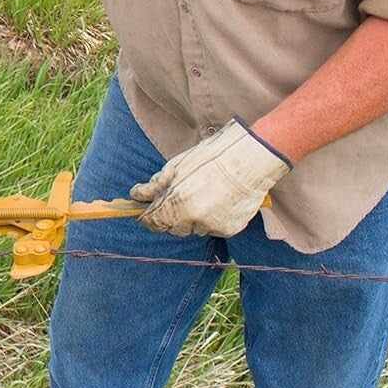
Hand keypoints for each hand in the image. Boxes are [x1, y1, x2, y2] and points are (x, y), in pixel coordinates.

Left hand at [130, 118, 290, 236]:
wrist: (250, 159)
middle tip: (181, 196)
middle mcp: (193, 218)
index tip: (148, 213)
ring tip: (204, 194)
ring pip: (193, 228)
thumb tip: (137, 195)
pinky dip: (211, 219)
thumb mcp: (177, 166)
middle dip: (172, 215)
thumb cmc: (212, 157)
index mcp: (177, 201)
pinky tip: (219, 200)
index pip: (153, 221)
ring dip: (193, 217)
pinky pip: (212, 228)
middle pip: (173, 227)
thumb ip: (155, 185)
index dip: (148, 217)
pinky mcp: (229, 230)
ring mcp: (212, 226)